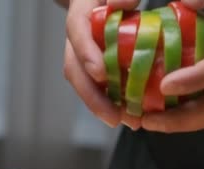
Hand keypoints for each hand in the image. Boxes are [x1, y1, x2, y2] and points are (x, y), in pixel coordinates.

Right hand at [64, 0, 143, 129]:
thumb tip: (119, 3)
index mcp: (81, 11)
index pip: (76, 30)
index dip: (86, 53)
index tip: (100, 73)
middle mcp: (77, 36)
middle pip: (74, 68)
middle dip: (92, 95)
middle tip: (113, 117)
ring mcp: (84, 53)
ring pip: (84, 82)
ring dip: (102, 106)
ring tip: (127, 122)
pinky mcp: (95, 65)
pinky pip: (97, 86)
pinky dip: (111, 102)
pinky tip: (130, 116)